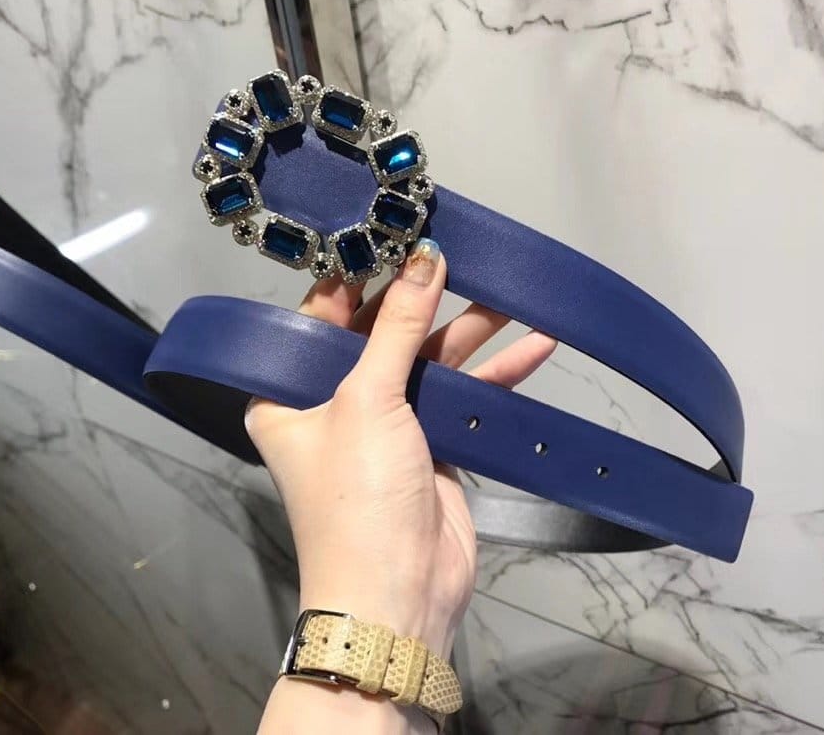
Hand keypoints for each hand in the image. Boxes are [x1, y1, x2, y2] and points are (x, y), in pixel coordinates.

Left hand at [247, 238, 555, 657]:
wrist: (399, 594)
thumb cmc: (358, 495)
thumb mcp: (367, 399)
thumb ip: (397, 326)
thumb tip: (425, 256)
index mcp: (288, 391)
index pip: (318, 316)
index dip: (355, 273)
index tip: (393, 230)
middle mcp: (331, 403)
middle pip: (380, 333)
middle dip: (423, 297)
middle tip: (462, 251)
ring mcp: (385, 425)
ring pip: (428, 362)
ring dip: (470, 332)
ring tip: (513, 292)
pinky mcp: (431, 445)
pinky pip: (461, 396)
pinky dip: (495, 375)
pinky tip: (535, 347)